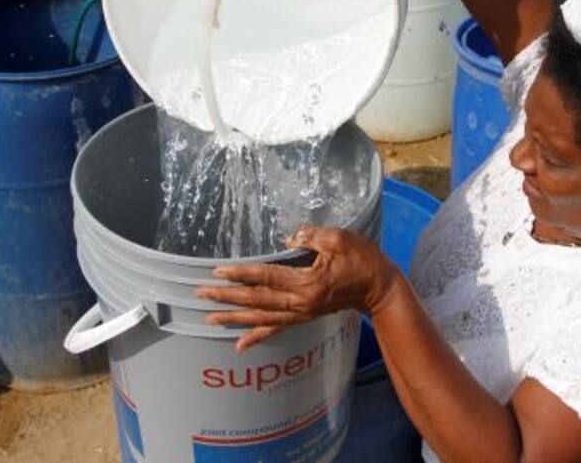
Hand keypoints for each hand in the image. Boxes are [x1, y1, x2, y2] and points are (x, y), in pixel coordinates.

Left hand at [197, 225, 400, 351]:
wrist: (379, 288)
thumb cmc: (362, 260)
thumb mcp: (340, 239)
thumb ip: (312, 235)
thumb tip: (289, 236)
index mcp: (308, 283)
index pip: (266, 277)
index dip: (240, 274)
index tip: (217, 272)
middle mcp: (301, 303)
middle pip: (257, 301)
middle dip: (227, 298)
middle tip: (200, 295)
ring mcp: (302, 313)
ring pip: (262, 317)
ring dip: (234, 318)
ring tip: (209, 318)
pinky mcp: (305, 316)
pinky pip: (276, 328)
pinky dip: (257, 336)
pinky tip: (240, 344)